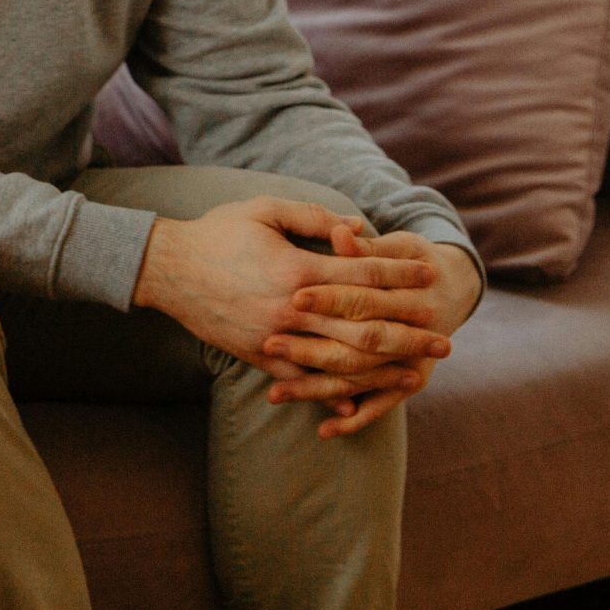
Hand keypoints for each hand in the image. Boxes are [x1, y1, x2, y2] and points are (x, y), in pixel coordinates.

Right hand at [132, 197, 435, 374]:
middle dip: (409, 333)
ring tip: (414, 370)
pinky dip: (331, 391)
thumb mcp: (263, 210)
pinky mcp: (259, 356)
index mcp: (297, 269)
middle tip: (443, 340)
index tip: (428, 277)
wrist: (166, 269)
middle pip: (365, 324)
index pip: (363, 274)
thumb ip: (313, 217)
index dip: (400, 275)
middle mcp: (292, 308)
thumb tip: (357, 229)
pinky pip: (303, 379)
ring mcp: (276, 336)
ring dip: (382, 366)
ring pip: (341, 359)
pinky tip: (358, 400)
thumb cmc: (215, 232)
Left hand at [263, 228, 480, 437]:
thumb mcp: (397, 246)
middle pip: (359, 344)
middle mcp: (412, 333)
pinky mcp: (406, 381)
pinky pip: (380, 405)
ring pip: (360, 379)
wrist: (451, 288)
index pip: (365, 298)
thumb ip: (366, 248)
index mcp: (410, 295)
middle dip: (313, 348)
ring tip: (275, 394)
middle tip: (271, 345)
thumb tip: (341, 234)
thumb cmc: (411, 259)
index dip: (331, 298)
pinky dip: (355, 419)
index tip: (294, 298)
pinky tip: (325, 431)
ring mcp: (410, 362)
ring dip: (318, 389)